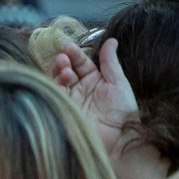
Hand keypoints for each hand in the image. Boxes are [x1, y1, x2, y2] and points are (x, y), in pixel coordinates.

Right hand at [53, 37, 136, 152]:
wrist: (119, 138)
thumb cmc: (123, 111)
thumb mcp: (118, 82)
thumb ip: (110, 62)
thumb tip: (111, 40)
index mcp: (95, 81)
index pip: (81, 63)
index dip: (75, 54)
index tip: (70, 47)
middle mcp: (80, 89)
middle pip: (67, 71)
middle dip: (64, 62)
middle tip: (64, 57)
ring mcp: (71, 100)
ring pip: (59, 82)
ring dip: (59, 72)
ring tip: (63, 68)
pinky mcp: (63, 110)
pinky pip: (55, 96)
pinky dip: (56, 86)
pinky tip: (61, 81)